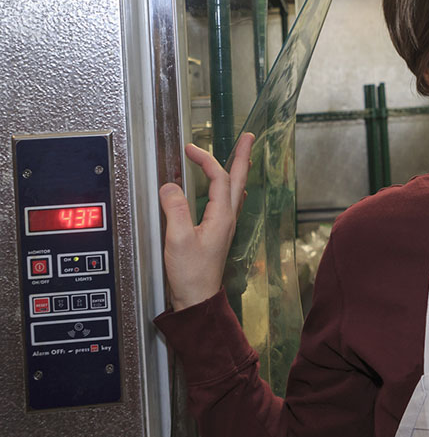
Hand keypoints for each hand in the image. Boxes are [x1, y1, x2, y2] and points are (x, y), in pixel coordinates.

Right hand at [159, 133, 254, 310]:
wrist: (197, 299)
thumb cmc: (191, 275)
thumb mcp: (178, 240)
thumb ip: (175, 210)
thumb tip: (170, 186)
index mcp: (221, 216)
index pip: (219, 178)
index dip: (206, 160)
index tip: (191, 149)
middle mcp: (228, 218)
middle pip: (238, 180)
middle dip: (243, 156)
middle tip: (248, 137)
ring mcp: (225, 225)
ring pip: (235, 190)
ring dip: (237, 170)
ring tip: (241, 155)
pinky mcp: (218, 232)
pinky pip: (228, 202)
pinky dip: (229, 187)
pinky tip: (227, 189)